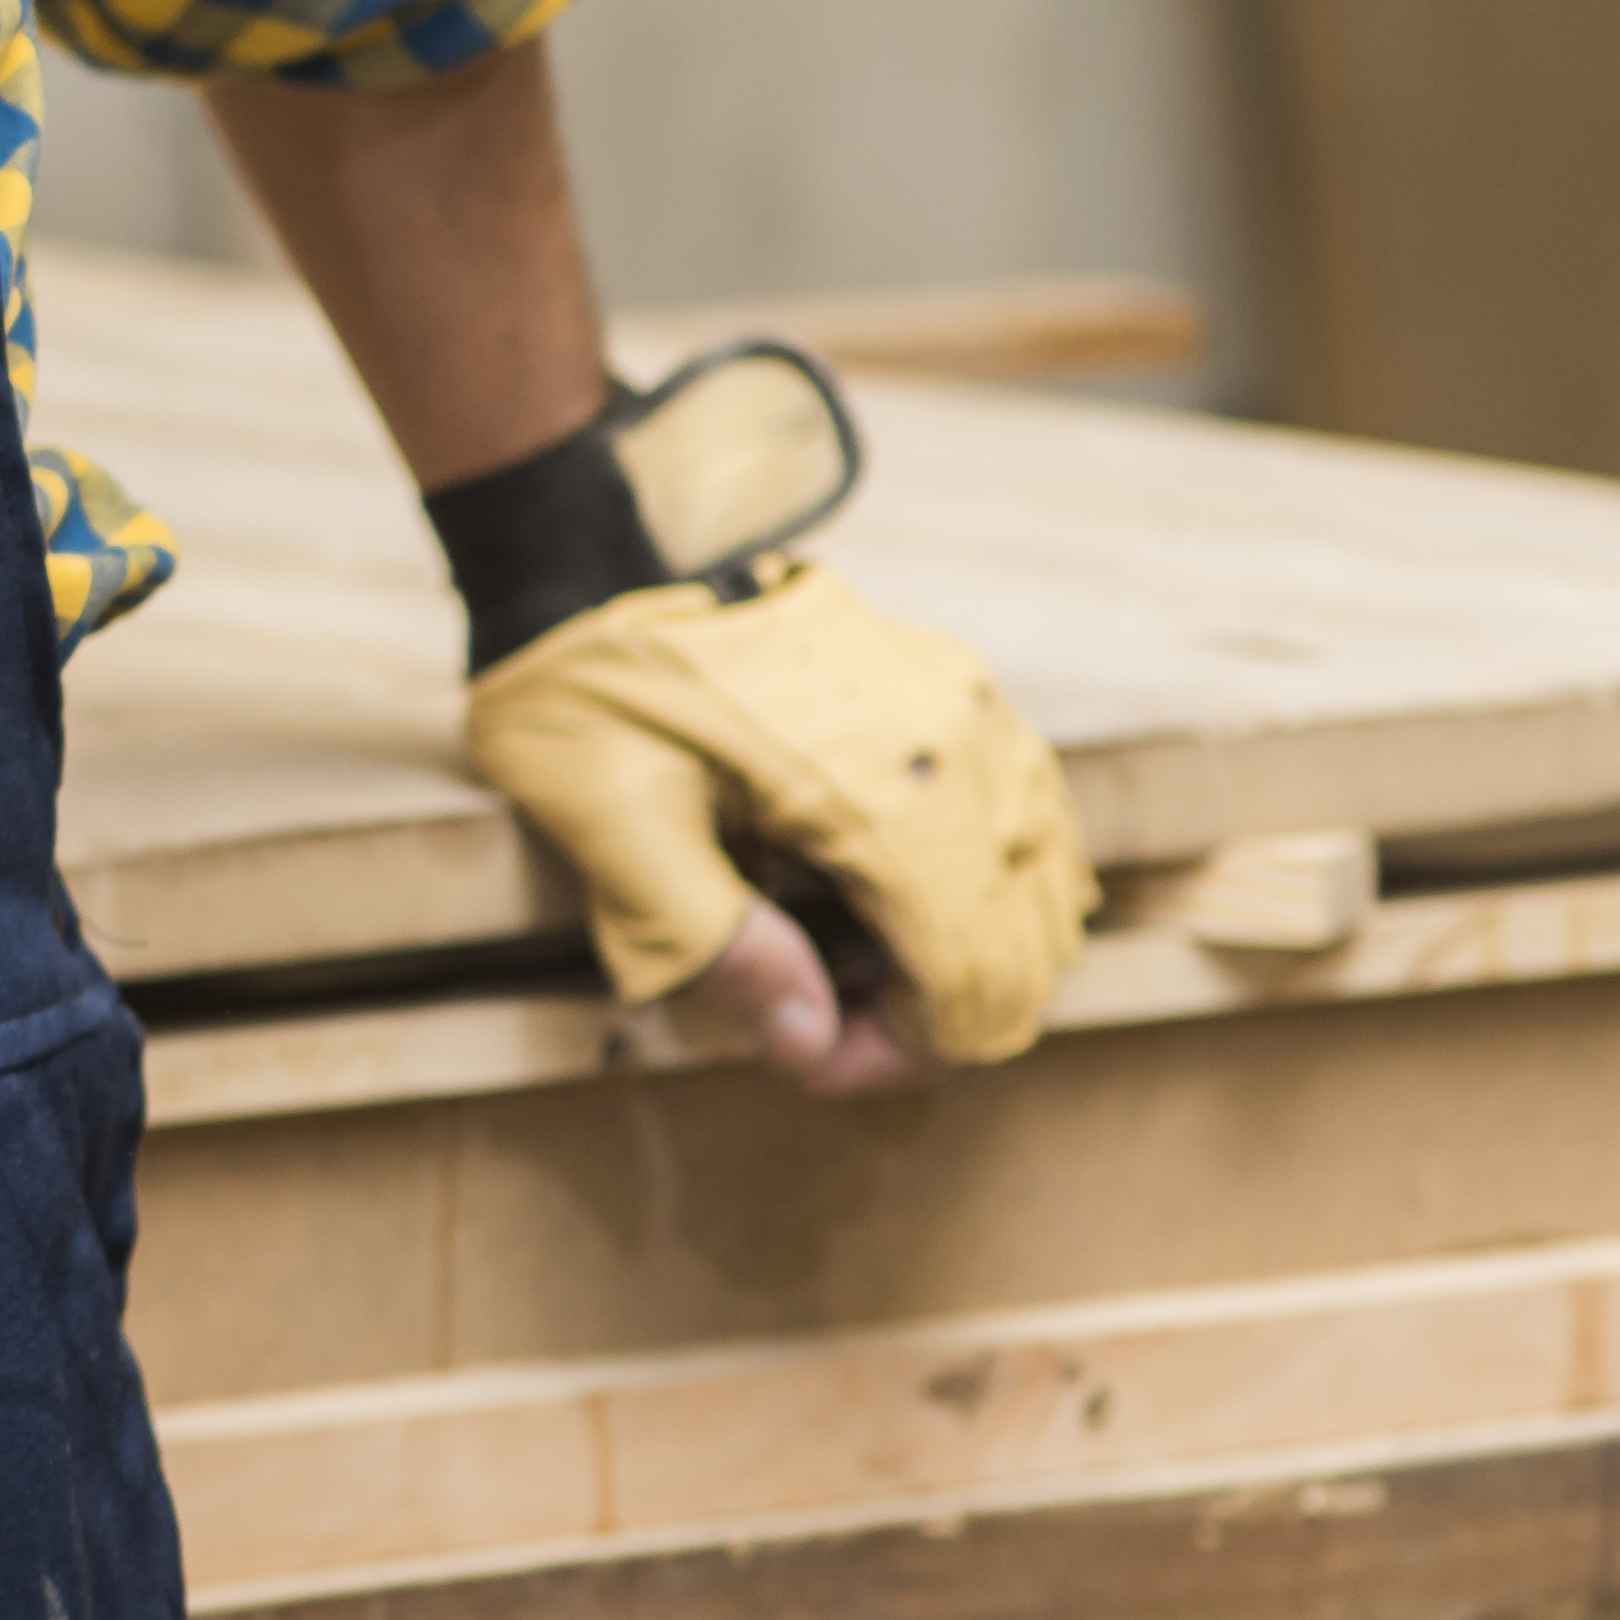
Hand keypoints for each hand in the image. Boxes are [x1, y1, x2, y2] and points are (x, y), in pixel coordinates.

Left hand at [461, 556, 1092, 1071]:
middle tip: (808, 1018)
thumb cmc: (584, 694)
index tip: (802, 1058)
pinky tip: (865, 894)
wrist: (584, 562)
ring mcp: (971, 707)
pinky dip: (968, 886)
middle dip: (928, 1014)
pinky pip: (1018, 824)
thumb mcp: (610, 827)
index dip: (898, 1053)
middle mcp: (959, 741)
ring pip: (1035, 890)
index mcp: (880, 782)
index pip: (969, 978)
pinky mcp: (959, 688)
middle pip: (1022, 945)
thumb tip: (810, 1046)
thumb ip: (718, 945)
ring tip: (829, 954)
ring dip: (953, 952)